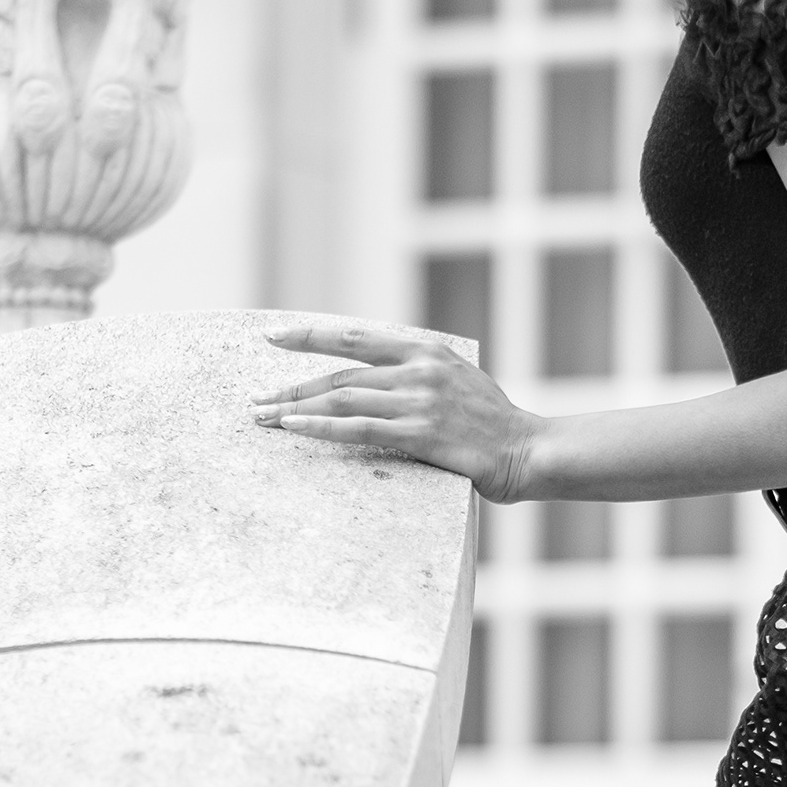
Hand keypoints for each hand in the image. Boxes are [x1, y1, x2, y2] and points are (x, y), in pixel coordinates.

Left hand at [251, 322, 536, 502]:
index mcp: (426, 351)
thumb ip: (420, 375)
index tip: (274, 337)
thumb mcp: (459, 381)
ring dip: (296, 409)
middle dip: (292, 388)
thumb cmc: (496, 425)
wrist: (530, 450)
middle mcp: (418, 369)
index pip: (355, 338)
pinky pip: (358, 428)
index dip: (310, 336)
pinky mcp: (419, 434)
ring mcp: (418, 400)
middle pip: (339, 376)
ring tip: (263, 420)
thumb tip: (380, 383)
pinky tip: (293, 428)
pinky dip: (320, 427)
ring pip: (341, 400)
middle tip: (257, 402)